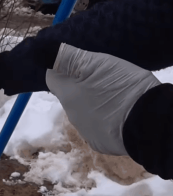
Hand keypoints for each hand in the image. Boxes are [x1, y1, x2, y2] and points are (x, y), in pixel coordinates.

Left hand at [46, 43, 160, 155]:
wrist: (150, 123)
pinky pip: (97, 127)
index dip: (63, 68)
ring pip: (83, 111)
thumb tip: (44, 52)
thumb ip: (68, 58)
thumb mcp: (97, 64)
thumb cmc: (123, 88)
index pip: (52, 78)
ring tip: (116, 95)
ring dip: (93, 103)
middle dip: (80, 86)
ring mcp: (85, 131)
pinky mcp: (100, 143)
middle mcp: (71, 114)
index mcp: (67, 94)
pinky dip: (105, 119)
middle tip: (103, 78)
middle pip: (69, 95)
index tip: (78, 63)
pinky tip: (120, 113)